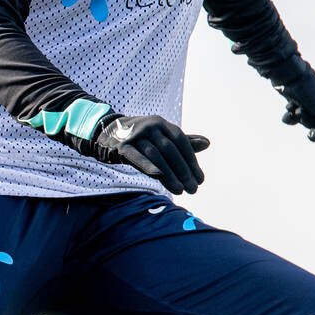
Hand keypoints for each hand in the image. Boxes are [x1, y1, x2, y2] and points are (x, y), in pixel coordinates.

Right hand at [94, 114, 210, 193]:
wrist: (106, 132)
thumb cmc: (140, 137)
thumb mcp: (161, 136)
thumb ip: (183, 141)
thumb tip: (207, 143)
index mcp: (162, 124)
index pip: (181, 142)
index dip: (192, 161)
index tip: (201, 179)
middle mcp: (150, 126)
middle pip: (170, 150)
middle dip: (184, 171)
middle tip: (194, 188)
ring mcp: (135, 135)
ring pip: (156, 155)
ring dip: (170, 174)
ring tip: (180, 190)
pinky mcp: (122, 146)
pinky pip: (136, 157)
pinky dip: (148, 165)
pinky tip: (159, 176)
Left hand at [275, 64, 314, 145]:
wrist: (288, 75)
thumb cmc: (310, 92)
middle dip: (310, 123)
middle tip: (303, 117)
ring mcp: (310, 102)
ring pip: (307, 122)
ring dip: (299, 118)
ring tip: (296, 108)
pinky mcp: (297, 102)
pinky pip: (295, 118)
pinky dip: (290, 116)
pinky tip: (288, 108)